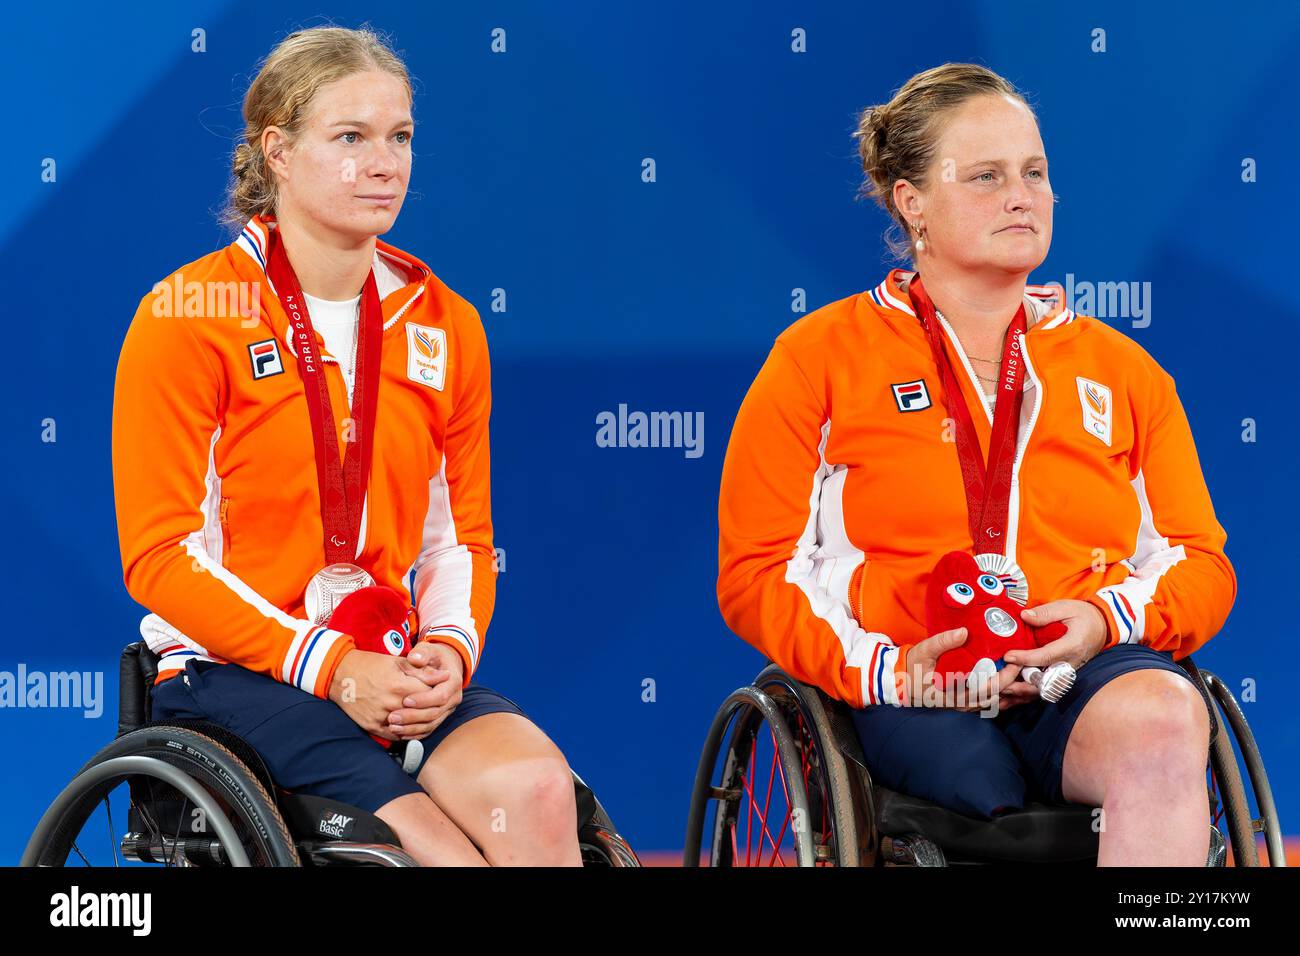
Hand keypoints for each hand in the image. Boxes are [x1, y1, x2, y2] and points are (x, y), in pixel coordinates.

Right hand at [328, 649, 436, 740]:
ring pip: (409, 726)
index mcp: (399, 685)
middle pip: (421, 711)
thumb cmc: (370, 664)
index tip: (441, 688)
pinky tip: (411, 726)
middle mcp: (390, 703)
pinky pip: (394, 735)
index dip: (437, 690)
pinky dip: (404, 732)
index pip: (429, 692)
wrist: (339, 674)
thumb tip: (444, 676)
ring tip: (425, 714)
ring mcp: (380, 717)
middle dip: (431, 706)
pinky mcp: (371, 726)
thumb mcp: (397, 662)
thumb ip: (421, 671)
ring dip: (419, 722)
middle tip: (436, 703)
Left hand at [385, 640, 464, 740]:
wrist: (445, 665)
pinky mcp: (440, 717)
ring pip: (431, 724)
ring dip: (411, 728)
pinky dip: (414, 733)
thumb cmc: (435, 657)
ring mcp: (447, 709)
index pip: (440, 696)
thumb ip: (422, 653)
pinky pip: (428, 729)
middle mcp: (453, 698)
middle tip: (392, 717)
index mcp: (453, 682)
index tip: (405, 700)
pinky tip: (399, 733)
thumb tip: (414, 658)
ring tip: (392, 727)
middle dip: (412, 716)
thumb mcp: (430, 650)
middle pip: (434, 713)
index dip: (423, 700)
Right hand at [901, 626, 1023, 712]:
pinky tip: (1007, 681)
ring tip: (1020, 671)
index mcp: (954, 694)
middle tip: (1023, 661)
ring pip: (995, 701)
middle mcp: (963, 703)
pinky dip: (1000, 692)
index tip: (1015, 659)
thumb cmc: (912, 669)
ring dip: (1009, 688)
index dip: (1006, 675)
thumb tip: (963, 632)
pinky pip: (988, 701)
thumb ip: (943, 642)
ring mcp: (965, 705)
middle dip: (1013, 680)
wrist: (900, 683)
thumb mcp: (923, 651)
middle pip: (997, 695)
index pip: (988, 688)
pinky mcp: (965, 702)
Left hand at [1000, 599, 1108, 708]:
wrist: (1102, 627)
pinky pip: (1045, 689)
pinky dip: (1027, 694)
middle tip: (999, 683)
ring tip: (1000, 692)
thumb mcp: (1066, 608)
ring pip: (1043, 689)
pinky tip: (1010, 696)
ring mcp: (1067, 673)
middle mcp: (1070, 664)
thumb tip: (1024, 616)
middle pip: (1044, 680)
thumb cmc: (1083, 616)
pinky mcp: (1062, 676)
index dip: (1026, 658)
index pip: (1047, 656)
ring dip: (1022, 693)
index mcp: (1072, 645)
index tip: (1008, 656)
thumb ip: (1045, 613)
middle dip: (1021, 685)